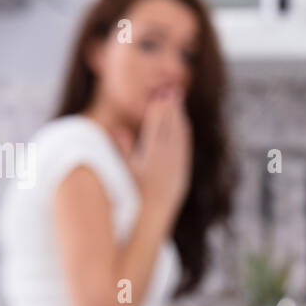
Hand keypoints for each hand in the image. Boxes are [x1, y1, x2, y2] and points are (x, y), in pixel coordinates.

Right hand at [124, 87, 190, 222]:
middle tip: (171, 88)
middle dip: (171, 106)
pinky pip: (185, 146)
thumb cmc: (132, 193)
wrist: (152, 216)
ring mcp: (178, 165)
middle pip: (171, 127)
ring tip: (177, 99)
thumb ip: (123, 149)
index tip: (158, 92)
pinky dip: (184, 132)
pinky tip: (184, 122)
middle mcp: (168, 159)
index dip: (158, 107)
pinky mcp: (183, 170)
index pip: (156, 126)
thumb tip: (120, 129)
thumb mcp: (125, 171)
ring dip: (179, 116)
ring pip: (181, 135)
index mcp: (152, 156)